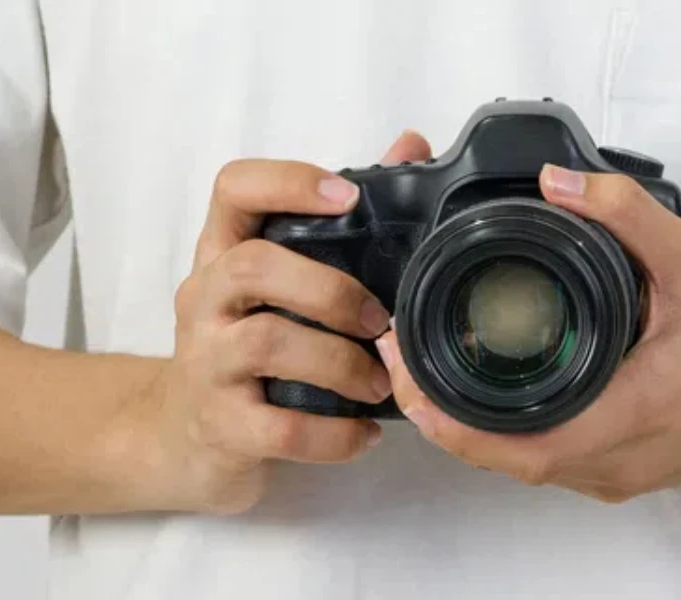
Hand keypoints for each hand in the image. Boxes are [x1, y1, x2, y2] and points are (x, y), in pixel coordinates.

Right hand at [140, 132, 432, 513]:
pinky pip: (280, 429)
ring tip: (379, 383)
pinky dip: (334, 434)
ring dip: (340, 363)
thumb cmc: (241, 350)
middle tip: (377, 318)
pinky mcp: (220, 425)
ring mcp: (205, 363)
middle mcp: (203, 300)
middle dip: (328, 289)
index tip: (347, 197)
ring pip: (266, 343)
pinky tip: (364, 433)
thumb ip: (337, 225)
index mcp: (220, 256)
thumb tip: (409, 146)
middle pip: (252, 266)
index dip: (288, 182)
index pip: (233, 189)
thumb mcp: (272, 289)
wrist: (179, 436)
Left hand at [379, 163, 680, 502]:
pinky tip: (481, 397)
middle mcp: (619, 459)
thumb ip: (627, 216)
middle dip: (443, 420)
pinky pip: (548, 460)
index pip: (522, 448)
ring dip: (469, 429)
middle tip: (403, 366)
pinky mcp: (621, 467)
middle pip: (507, 459)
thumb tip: (559, 182)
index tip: (407, 382)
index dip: (452, 426)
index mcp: (631, 415)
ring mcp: (619, 471)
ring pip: (524, 464)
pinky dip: (504, 432)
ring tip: (426, 375)